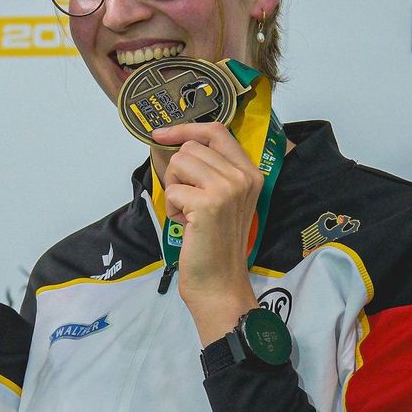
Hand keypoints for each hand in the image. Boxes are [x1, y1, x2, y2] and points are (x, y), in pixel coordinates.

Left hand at [153, 122, 261, 344]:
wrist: (220, 283)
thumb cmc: (214, 243)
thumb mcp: (222, 199)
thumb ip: (211, 171)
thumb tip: (175, 142)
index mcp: (250, 172)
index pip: (216, 131)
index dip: (185, 128)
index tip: (161, 134)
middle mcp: (244, 176)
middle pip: (191, 148)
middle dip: (177, 173)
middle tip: (188, 201)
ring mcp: (229, 188)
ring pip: (179, 163)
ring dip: (175, 188)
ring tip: (189, 213)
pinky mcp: (210, 203)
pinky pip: (173, 189)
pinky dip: (173, 207)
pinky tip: (187, 225)